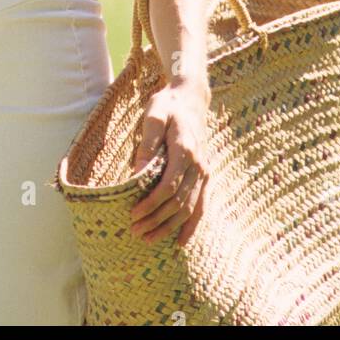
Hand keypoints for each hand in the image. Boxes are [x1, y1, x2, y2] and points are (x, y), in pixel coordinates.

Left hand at [129, 81, 209, 247]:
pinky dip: (192, 225)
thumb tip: (137, 173)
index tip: (133, 214)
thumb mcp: (152, 116)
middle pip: (178, 202)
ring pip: (190, 208)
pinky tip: (180, 241)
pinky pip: (202, 206)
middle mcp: (198, 164)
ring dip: (170, 227)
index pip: (168, 186)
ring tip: (149, 239)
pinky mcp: (206, 176)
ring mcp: (205, 172)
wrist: (191, 99)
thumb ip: (146, 144)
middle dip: (156, 220)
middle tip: (135, 231)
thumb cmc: (168, 105)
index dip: (151, 204)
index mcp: (184, 149)